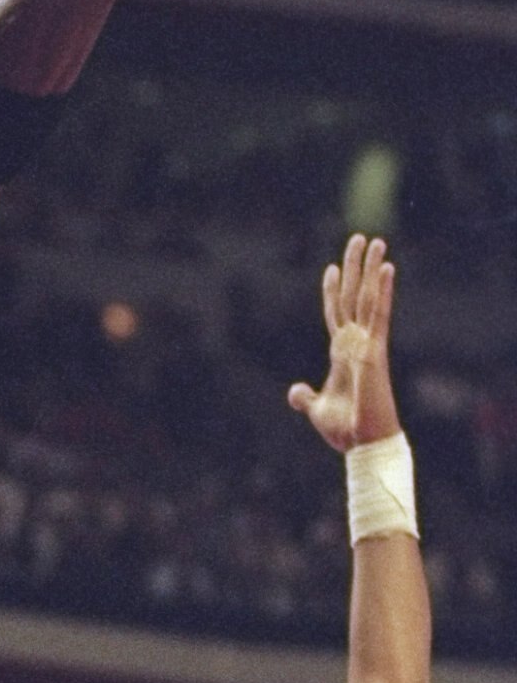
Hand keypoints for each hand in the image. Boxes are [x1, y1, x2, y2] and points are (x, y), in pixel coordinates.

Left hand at [287, 234, 402, 454]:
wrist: (362, 444)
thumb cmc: (345, 430)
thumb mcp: (316, 409)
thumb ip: (305, 398)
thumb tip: (295, 391)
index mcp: (342, 353)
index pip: (336, 314)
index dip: (333, 291)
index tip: (331, 267)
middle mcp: (356, 343)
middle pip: (354, 297)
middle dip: (355, 267)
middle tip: (359, 238)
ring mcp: (367, 344)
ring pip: (368, 298)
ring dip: (371, 268)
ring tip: (376, 241)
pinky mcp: (375, 350)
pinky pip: (379, 315)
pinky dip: (383, 291)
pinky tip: (386, 268)